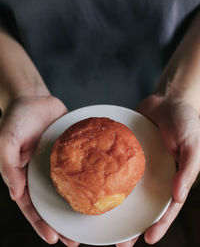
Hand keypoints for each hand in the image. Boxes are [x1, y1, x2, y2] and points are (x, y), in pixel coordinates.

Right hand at [0, 95, 78, 245]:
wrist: (34, 97)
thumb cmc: (17, 118)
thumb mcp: (6, 140)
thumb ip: (9, 166)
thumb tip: (17, 194)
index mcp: (25, 174)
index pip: (31, 205)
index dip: (40, 223)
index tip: (54, 238)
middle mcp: (42, 172)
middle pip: (51, 202)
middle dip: (62, 222)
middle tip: (77, 240)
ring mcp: (58, 163)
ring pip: (68, 188)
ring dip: (78, 205)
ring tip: (91, 220)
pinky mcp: (71, 151)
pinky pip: (80, 167)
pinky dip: (88, 179)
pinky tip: (100, 187)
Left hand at [117, 93, 199, 246]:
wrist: (167, 99)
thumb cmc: (185, 121)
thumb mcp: (193, 145)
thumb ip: (188, 169)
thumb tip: (178, 197)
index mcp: (174, 177)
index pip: (168, 207)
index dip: (159, 225)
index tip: (146, 239)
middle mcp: (156, 175)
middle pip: (145, 204)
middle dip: (133, 223)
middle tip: (118, 242)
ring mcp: (140, 164)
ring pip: (128, 189)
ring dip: (118, 205)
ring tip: (103, 221)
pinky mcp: (127, 151)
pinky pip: (117, 166)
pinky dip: (108, 176)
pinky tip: (95, 185)